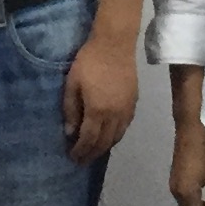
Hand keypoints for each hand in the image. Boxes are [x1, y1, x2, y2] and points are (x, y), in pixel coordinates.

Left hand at [60, 31, 136, 163]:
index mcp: (98, 111)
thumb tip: (70, 133)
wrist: (114, 44)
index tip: (72, 157)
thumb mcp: (72, 84)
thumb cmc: (89, 62)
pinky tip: (109, 136)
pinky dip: (115, 136)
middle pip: (104, 142)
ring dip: (104, 147)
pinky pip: (125, 127)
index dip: (80, 151)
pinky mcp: (134, 103)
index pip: (88, 139)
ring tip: (94, 151)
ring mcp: (127, 110)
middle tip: (82, 161)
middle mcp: (115, 115)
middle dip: (92, 153)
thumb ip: (71, 110)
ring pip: (116, 137)